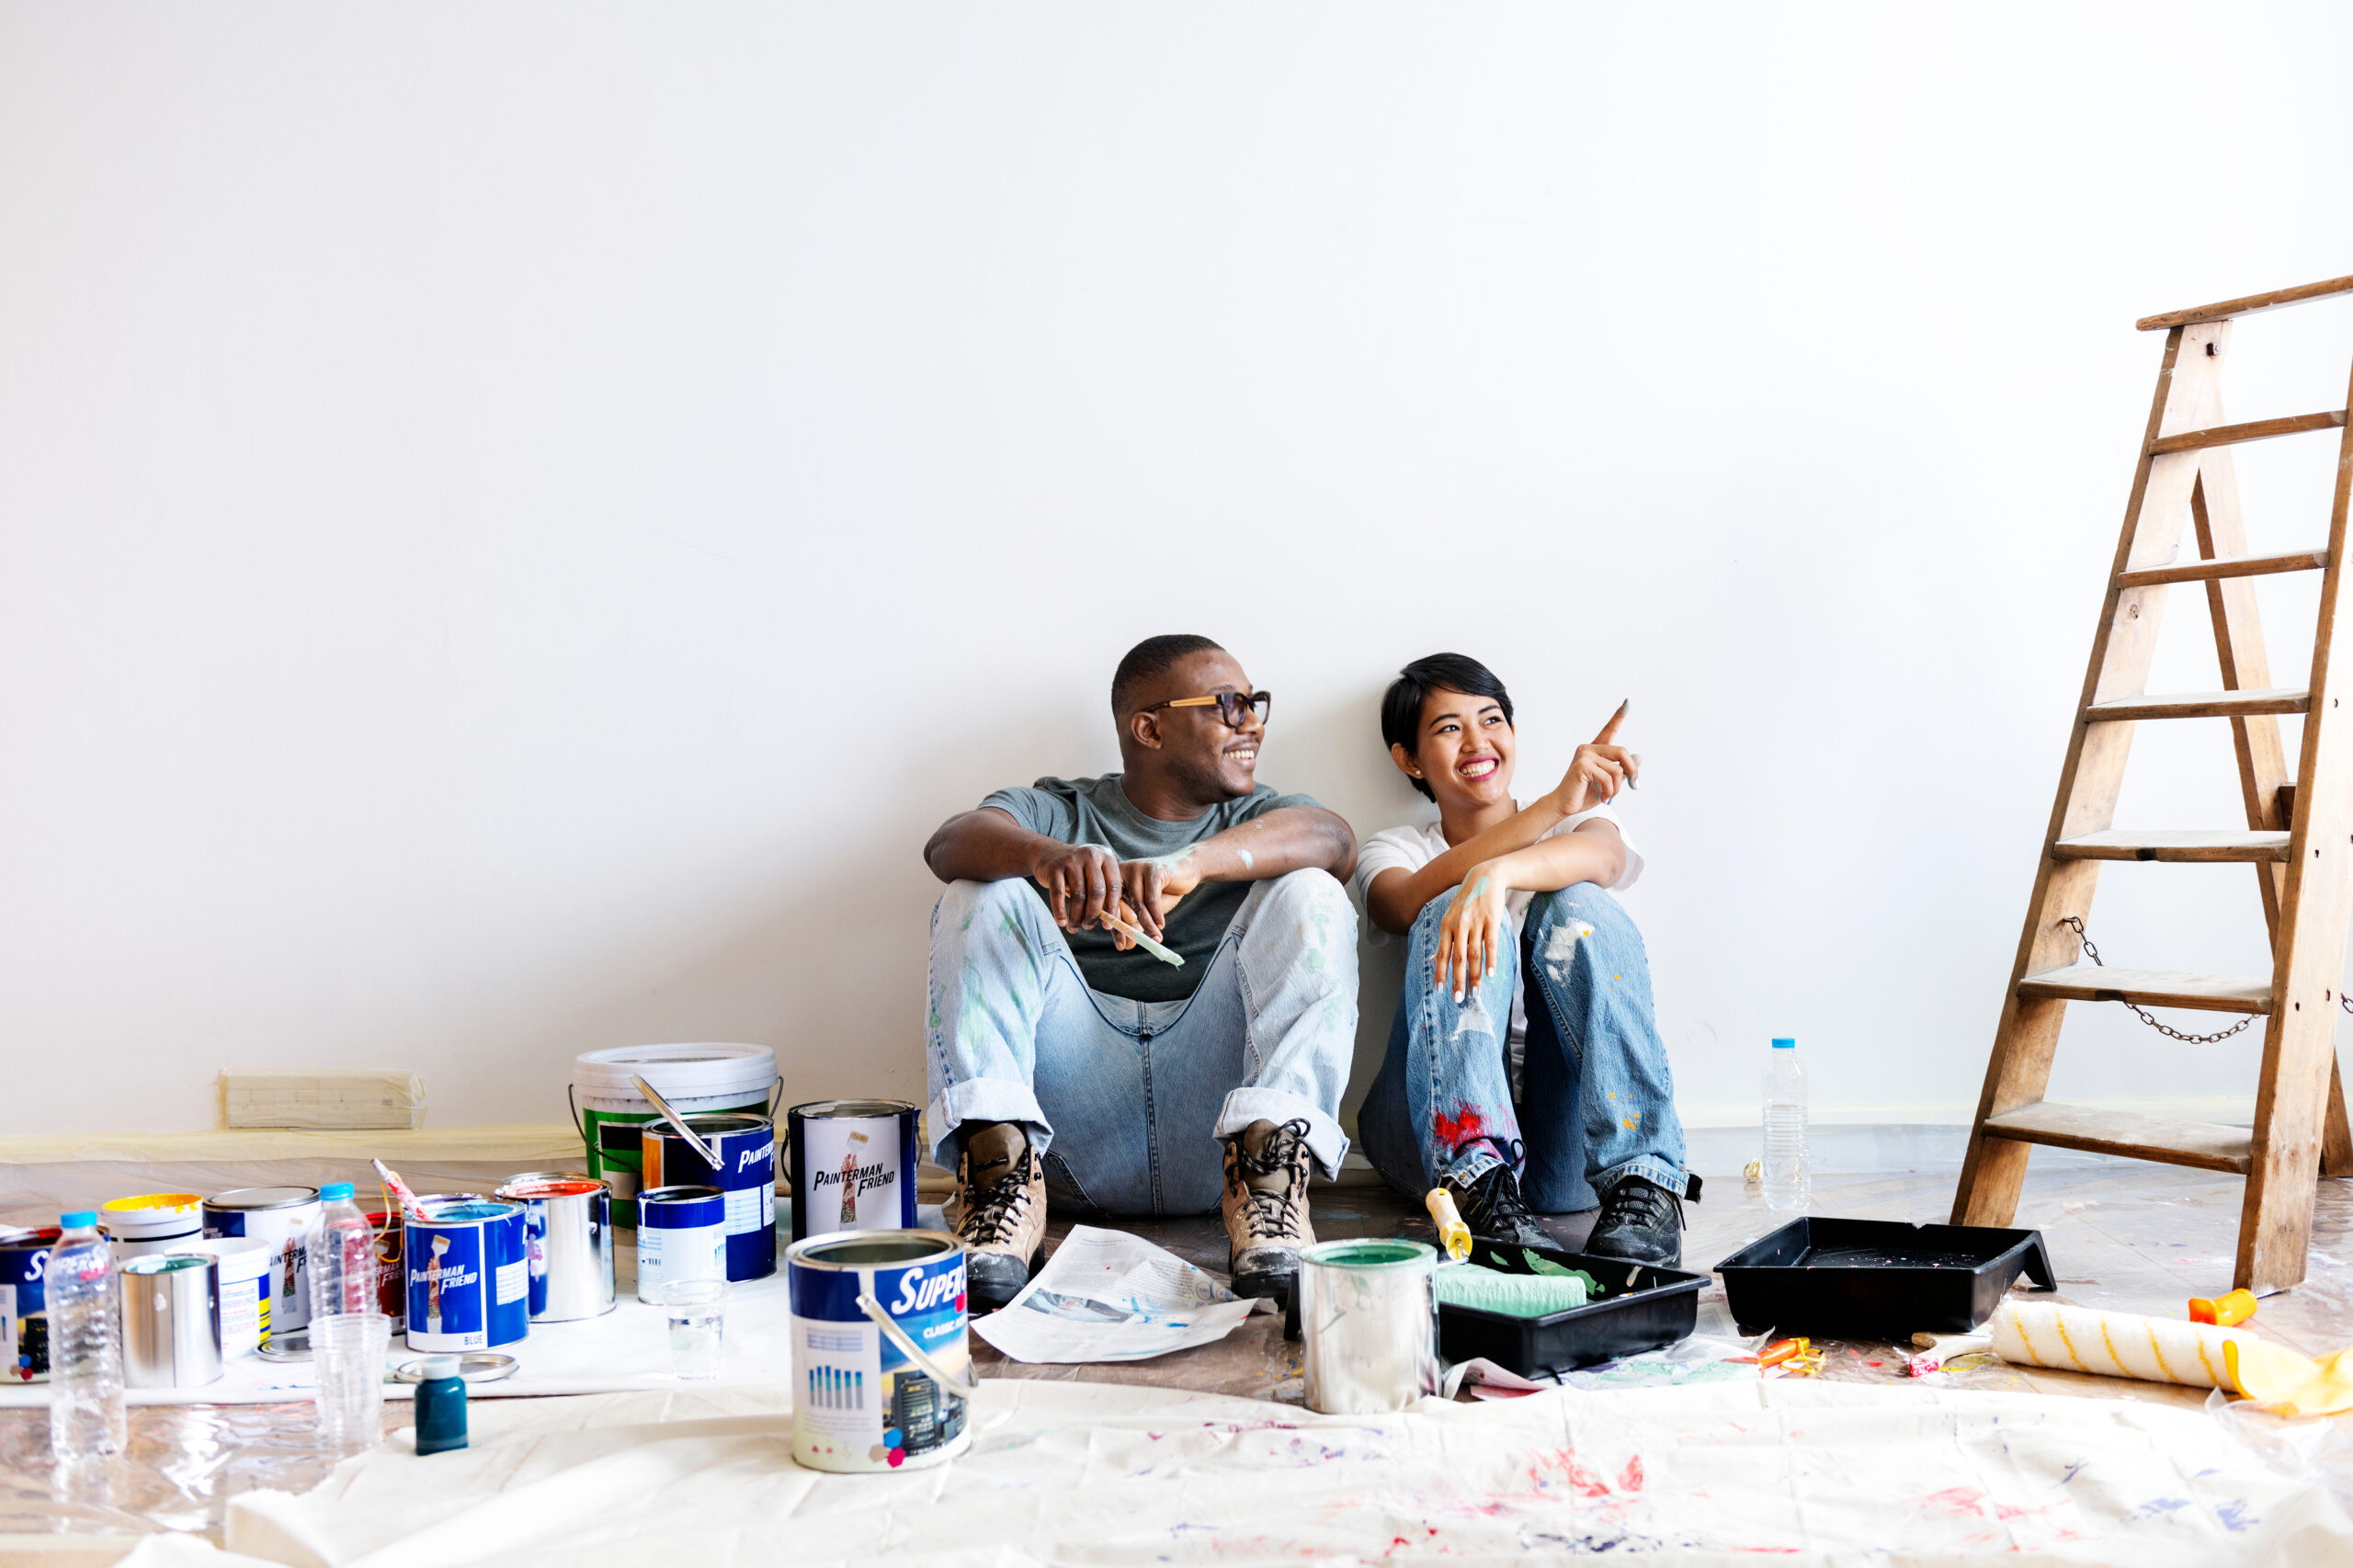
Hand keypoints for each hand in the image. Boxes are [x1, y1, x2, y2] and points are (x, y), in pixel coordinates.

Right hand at [1029, 842, 1125, 931]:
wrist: (1050, 853)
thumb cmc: (1079, 869)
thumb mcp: (1095, 873)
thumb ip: (1106, 892)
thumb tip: (1113, 922)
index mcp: (1106, 856)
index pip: (1114, 886)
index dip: (1112, 908)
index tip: (1108, 925)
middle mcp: (1091, 855)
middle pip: (1097, 891)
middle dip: (1093, 913)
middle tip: (1088, 926)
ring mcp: (1072, 860)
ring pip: (1078, 895)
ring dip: (1076, 916)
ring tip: (1074, 927)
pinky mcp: (1055, 867)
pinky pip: (1058, 894)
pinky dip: (1060, 910)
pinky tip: (1061, 922)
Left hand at [1115, 852, 1200, 942]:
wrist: (1186, 870)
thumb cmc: (1164, 890)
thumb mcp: (1147, 908)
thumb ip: (1137, 922)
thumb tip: (1129, 944)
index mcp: (1115, 880)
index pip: (1110, 907)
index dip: (1116, 928)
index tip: (1121, 946)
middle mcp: (1122, 871)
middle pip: (1120, 904)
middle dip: (1126, 928)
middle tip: (1132, 945)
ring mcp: (1137, 868)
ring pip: (1139, 904)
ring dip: (1147, 925)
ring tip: (1154, 939)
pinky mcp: (1153, 869)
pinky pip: (1152, 899)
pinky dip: (1156, 915)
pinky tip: (1161, 926)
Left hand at [1433, 863, 1511, 1001]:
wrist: (1486, 876)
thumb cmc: (1467, 901)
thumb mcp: (1451, 916)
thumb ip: (1445, 938)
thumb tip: (1434, 959)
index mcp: (1447, 925)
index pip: (1442, 953)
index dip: (1440, 972)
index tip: (1439, 990)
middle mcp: (1459, 925)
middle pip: (1457, 957)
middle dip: (1457, 979)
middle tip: (1457, 998)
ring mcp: (1476, 922)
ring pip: (1474, 954)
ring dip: (1475, 975)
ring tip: (1475, 992)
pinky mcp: (1492, 920)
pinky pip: (1490, 944)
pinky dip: (1491, 960)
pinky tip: (1491, 974)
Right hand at [1547, 701, 1641, 817]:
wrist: (1565, 805)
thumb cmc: (1585, 794)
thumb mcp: (1610, 782)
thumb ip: (1622, 770)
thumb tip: (1639, 757)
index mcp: (1595, 751)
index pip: (1609, 730)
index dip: (1619, 716)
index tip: (1628, 702)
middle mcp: (1588, 749)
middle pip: (1622, 751)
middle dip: (1632, 770)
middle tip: (1634, 785)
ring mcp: (1584, 755)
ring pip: (1617, 769)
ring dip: (1617, 787)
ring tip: (1608, 796)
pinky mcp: (1582, 765)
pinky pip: (1607, 777)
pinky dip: (1609, 790)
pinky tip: (1603, 797)